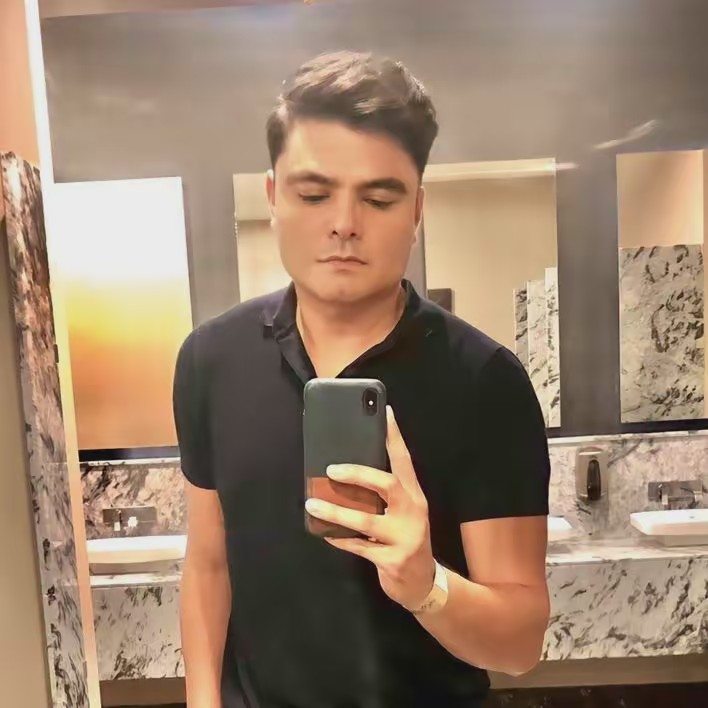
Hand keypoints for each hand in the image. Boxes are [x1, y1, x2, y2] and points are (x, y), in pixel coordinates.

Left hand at [305, 406, 435, 610]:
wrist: (423, 584)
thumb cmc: (405, 539)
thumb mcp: (403, 513)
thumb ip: (383, 495)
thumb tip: (345, 474)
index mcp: (414, 496)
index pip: (405, 460)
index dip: (395, 437)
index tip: (385, 413)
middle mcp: (413, 512)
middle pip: (388, 484)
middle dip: (358, 474)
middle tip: (331, 469)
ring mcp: (405, 537)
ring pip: (366, 520)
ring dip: (336, 511)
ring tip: (313, 503)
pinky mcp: (393, 560)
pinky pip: (359, 547)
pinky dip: (340, 539)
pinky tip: (325, 533)